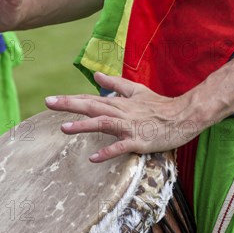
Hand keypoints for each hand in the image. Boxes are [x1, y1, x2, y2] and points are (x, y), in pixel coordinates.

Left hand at [45, 73, 201, 161]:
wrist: (185, 116)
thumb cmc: (160, 105)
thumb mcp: (137, 90)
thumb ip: (115, 84)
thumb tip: (95, 75)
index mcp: (119, 102)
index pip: (90, 99)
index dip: (70, 99)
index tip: (50, 100)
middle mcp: (121, 112)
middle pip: (91, 107)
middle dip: (69, 105)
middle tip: (48, 103)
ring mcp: (129, 126)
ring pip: (103, 123)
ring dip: (83, 125)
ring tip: (64, 128)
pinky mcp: (138, 140)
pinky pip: (121, 146)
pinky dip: (107, 152)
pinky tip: (93, 158)